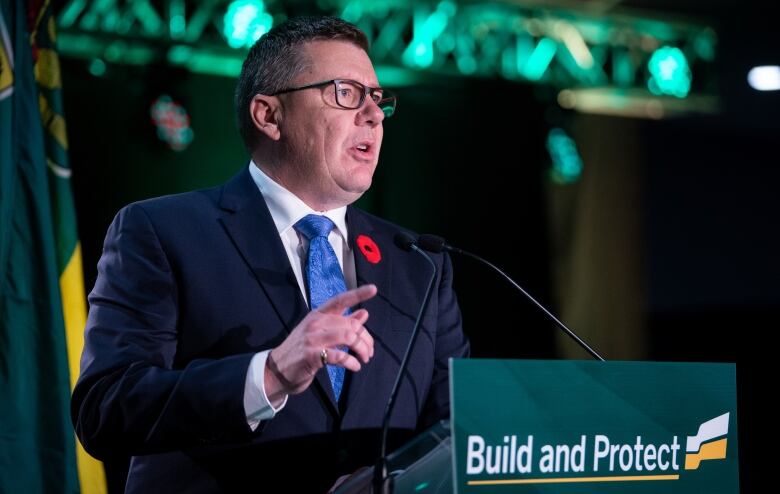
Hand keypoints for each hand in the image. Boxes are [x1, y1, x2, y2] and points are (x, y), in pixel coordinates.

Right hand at [264, 284, 376, 404]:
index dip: (358, 294)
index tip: (373, 289)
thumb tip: (364, 313)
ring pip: (348, 336)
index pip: (340, 300)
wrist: (277, 370)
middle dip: (365, 339)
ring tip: (364, 359)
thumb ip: (342, 323)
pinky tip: (354, 366)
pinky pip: (339, 356)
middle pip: (351, 324)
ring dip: (361, 349)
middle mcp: (315, 323)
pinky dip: (351, 362)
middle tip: (369, 352)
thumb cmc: (302, 351)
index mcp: (318, 315)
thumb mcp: (320, 333)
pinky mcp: (312, 356)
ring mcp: (312, 339)